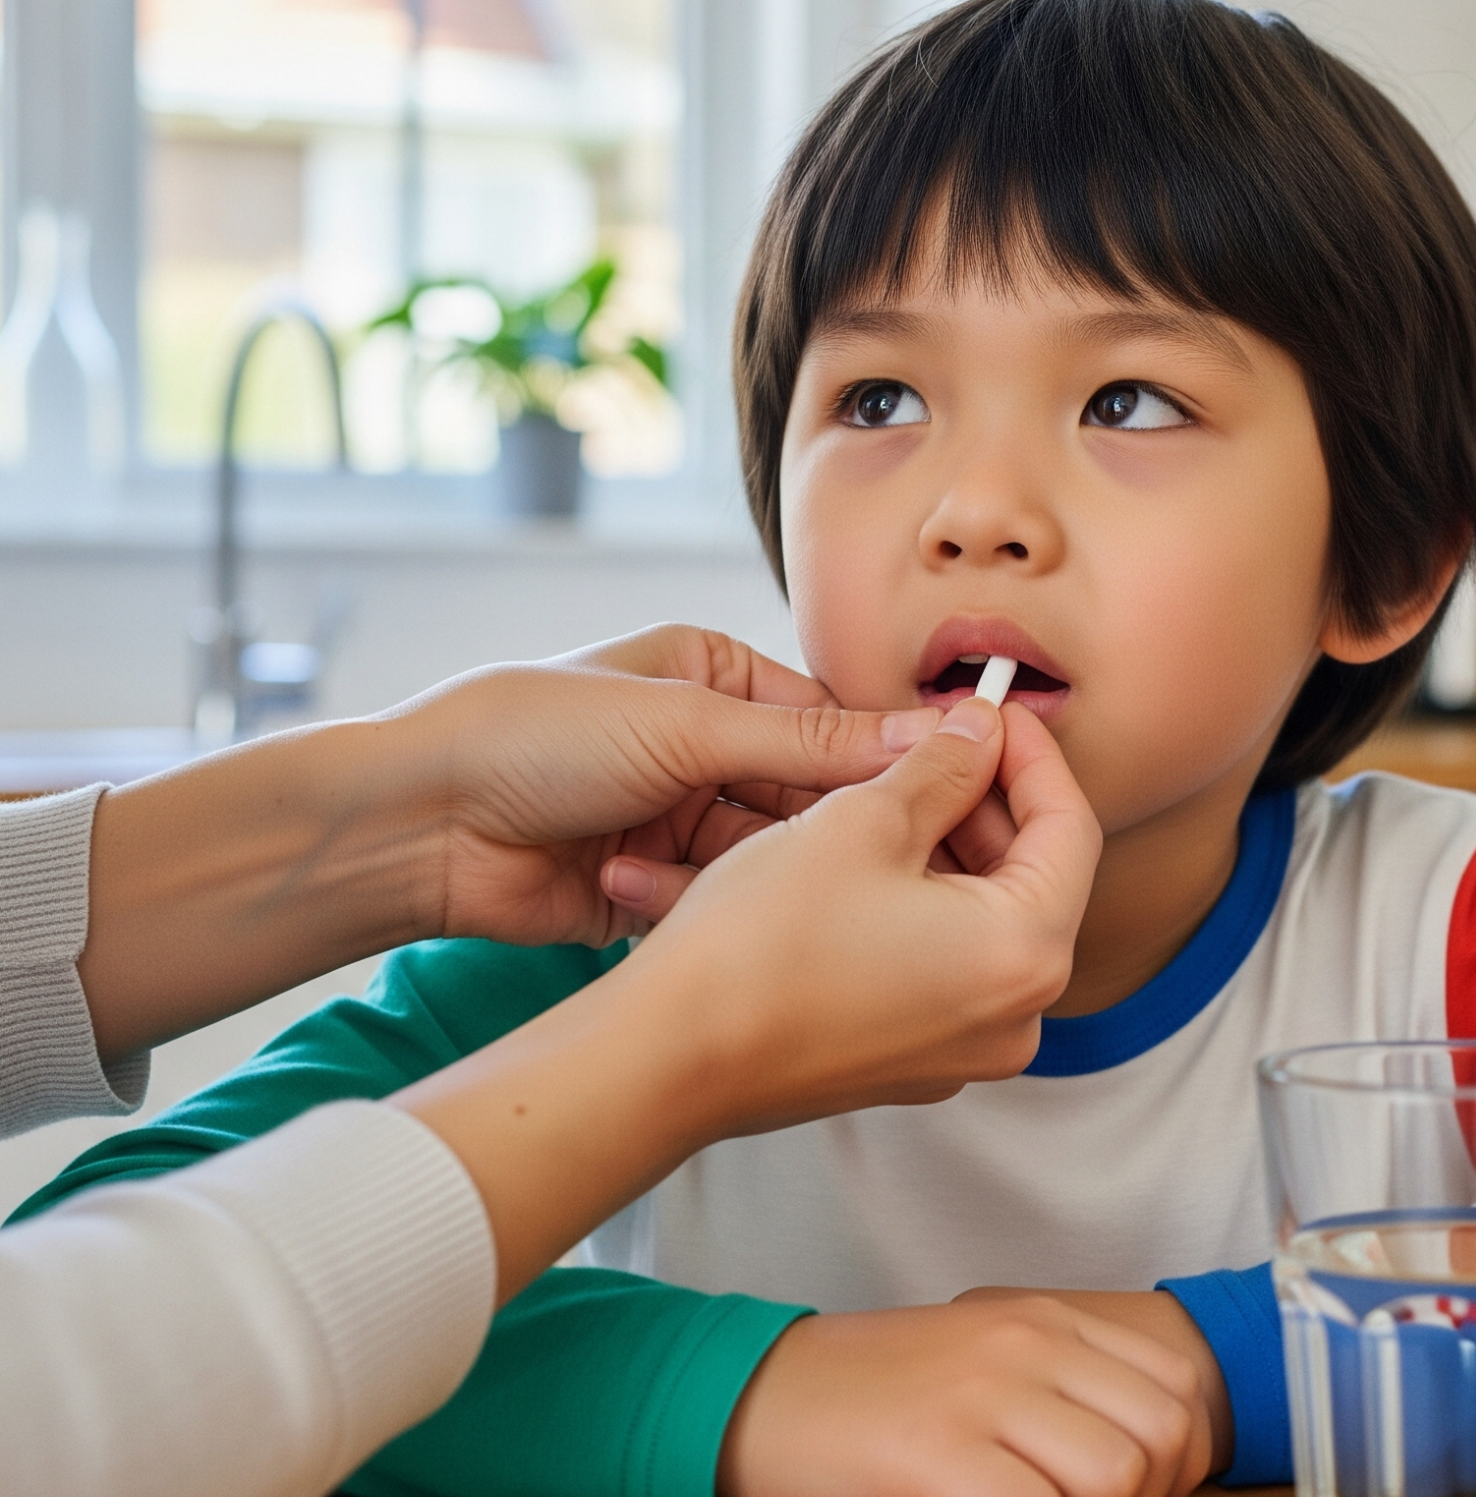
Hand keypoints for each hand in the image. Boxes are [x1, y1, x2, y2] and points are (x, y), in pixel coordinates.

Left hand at [81, 624, 940, 1061]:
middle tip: (892, 863)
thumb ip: (812, 739)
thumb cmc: (536, 732)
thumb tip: (929, 733)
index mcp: (718, 677)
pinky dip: (706, 904)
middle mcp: (708, 746)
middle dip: (835, 829)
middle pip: (811, 795)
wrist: (420, 823)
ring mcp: (683, 819)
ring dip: (761, 871)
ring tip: (772, 885)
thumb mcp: (688, 721)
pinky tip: (680, 899)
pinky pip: (720, 901)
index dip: (888, 760)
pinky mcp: (657, 888)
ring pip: (771, 857)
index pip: (833, 719)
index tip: (950, 795)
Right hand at [398, 696, 1102, 1300]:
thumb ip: (942, 766)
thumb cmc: (762, 942)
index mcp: (1026, 955)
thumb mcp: (864, 820)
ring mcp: (964, 1051)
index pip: (1072, 828)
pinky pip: (942, 963)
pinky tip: (864, 855)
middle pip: (1034, 877)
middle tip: (935, 739)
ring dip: (947, 846)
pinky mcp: (911, 1062)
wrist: (667, 1057)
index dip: (1031, 754)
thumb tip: (980, 731)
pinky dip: (918, 903)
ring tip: (888, 787)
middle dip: (984, 799)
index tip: (990, 711)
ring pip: (984, 919)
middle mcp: (1016, 1019)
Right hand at [715, 1299, 1206, 1496]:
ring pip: (1117, 1474)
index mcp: (1043, 1319)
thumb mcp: (982, 1365)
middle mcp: (1026, 1344)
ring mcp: (984, 1394)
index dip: (1181, 1462)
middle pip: (1162, 1434)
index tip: (1145, 1496)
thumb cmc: (874, 1393)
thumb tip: (1141, 1468)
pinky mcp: (939, 1451)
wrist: (764, 1392)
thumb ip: (1058, 1395)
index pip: (1175, 1385)